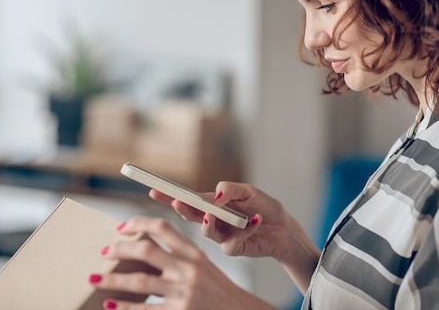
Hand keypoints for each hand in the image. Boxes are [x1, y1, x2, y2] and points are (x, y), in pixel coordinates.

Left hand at [89, 216, 273, 309]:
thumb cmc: (217, 289)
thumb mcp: (203, 265)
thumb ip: (179, 255)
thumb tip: (144, 248)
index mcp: (194, 252)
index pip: (163, 227)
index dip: (138, 223)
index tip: (120, 228)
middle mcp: (188, 269)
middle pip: (146, 250)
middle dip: (119, 249)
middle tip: (104, 252)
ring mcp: (183, 292)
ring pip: (139, 281)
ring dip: (111, 279)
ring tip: (93, 278)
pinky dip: (124, 306)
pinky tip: (109, 303)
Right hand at [150, 182, 292, 260]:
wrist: (284, 228)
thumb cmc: (264, 207)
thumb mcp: (249, 192)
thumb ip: (231, 189)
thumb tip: (216, 194)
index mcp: (213, 204)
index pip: (188, 199)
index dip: (170, 195)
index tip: (154, 189)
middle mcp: (213, 221)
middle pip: (191, 215)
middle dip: (182, 208)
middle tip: (177, 202)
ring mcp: (221, 236)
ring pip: (207, 231)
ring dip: (208, 223)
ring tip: (212, 214)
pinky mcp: (234, 249)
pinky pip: (231, 242)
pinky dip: (244, 230)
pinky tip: (255, 220)